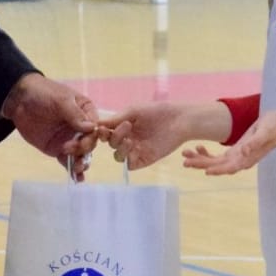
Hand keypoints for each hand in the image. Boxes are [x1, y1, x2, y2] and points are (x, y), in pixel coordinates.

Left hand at [1, 73, 98, 179]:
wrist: (19, 100)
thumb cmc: (43, 94)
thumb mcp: (60, 100)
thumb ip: (74, 114)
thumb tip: (91, 128)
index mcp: (86, 112)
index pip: (95, 127)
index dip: (92, 135)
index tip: (84, 139)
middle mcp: (81, 127)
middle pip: (89, 143)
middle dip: (83, 149)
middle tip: (68, 148)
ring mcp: (70, 139)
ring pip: (80, 154)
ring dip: (81, 162)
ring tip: (77, 168)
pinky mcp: (58, 149)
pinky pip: (68, 160)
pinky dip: (73, 170)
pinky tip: (77, 179)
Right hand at [101, 101, 228, 170]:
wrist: (179, 120)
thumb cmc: (157, 111)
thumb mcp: (133, 112)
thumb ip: (115, 120)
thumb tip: (96, 124)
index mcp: (124, 127)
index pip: (106, 133)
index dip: (101, 133)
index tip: (101, 129)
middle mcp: (128, 139)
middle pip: (111, 144)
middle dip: (114, 136)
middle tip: (126, 126)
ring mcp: (136, 150)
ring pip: (118, 156)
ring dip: (119, 148)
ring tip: (129, 139)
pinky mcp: (145, 159)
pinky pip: (130, 164)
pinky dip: (128, 157)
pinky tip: (133, 147)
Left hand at [183, 111, 275, 173]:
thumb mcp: (265, 133)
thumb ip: (255, 143)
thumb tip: (244, 152)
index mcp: (247, 158)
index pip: (229, 167)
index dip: (217, 169)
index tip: (205, 171)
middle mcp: (240, 161)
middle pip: (217, 166)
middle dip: (200, 163)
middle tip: (184, 160)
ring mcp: (237, 157)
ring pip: (215, 162)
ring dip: (200, 159)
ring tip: (185, 153)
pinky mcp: (236, 150)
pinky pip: (219, 156)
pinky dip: (208, 153)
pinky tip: (199, 146)